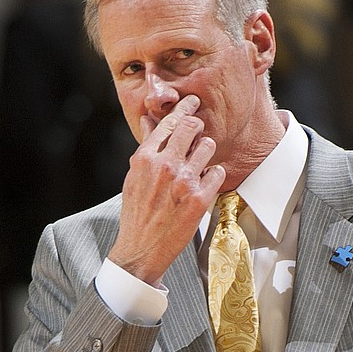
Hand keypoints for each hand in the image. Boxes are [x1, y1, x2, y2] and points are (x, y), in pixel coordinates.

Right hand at [108, 94, 224, 286]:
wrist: (140, 249)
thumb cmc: (136, 212)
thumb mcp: (134, 176)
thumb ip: (145, 147)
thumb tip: (147, 119)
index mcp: (145, 158)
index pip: (169, 122)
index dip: (183, 108)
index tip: (192, 101)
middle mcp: (165, 165)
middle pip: (192, 126)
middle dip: (198, 124)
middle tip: (200, 125)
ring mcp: (184, 181)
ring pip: (208, 146)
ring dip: (206, 152)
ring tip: (199, 163)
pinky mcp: (200, 198)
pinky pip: (218, 172)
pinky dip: (213, 176)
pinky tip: (204, 183)